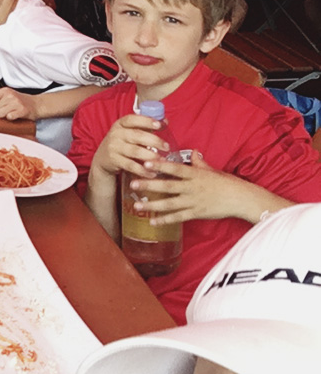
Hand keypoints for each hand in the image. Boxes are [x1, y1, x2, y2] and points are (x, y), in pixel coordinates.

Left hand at [0, 87, 38, 120]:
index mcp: (5, 91)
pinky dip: (11, 118)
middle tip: (6, 109)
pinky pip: (9, 117)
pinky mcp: (22, 111)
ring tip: (10, 112)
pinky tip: (15, 115)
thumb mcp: (6, 95)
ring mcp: (16, 103)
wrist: (36, 104)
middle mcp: (10, 95)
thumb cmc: (19, 101)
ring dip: (4, 116)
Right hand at [91, 112, 168, 179]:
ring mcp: (113, 147)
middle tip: (166, 147)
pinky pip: (131, 165)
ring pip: (135, 151)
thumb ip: (145, 127)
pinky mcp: (113, 160)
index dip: (147, 121)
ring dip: (151, 156)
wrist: (102, 159)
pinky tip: (152, 173)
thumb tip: (165, 121)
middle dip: (154, 141)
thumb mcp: (129, 132)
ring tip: (162, 160)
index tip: (160, 125)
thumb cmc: (121, 143)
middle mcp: (115, 134)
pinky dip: (143, 170)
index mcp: (120, 124)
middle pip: (137, 135)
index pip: (133, 119)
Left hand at [124, 151, 265, 224]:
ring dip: (152, 205)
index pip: (174, 168)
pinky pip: (178, 217)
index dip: (160, 165)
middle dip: (149, 185)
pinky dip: (165, 220)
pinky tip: (153, 221)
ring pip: (169, 204)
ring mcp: (193, 201)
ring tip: (137, 206)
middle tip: (132, 184)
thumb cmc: (227, 183)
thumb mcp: (213, 170)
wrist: (242, 199)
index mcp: (195, 174)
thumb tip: (193, 152)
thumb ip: (199, 163)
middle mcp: (192, 187)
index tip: (145, 163)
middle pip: (167, 186)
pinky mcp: (196, 213)